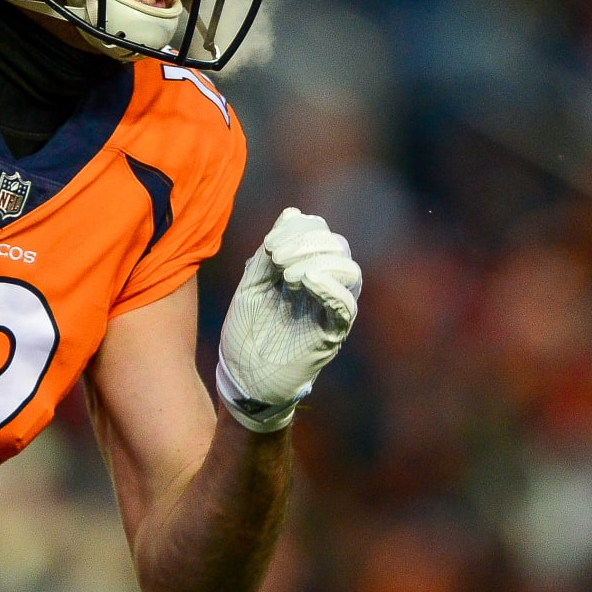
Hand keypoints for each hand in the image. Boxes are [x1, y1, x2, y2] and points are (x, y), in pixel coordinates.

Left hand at [216, 208, 360, 432]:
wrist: (242, 378)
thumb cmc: (246, 333)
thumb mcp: (252, 284)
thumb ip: (269, 253)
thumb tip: (292, 213)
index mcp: (304, 270)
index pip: (321, 232)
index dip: (300, 229)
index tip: (270, 245)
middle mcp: (323, 287)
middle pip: (338, 247)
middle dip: (306, 243)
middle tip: (276, 258)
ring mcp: (329, 310)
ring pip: (349, 272)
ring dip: (318, 261)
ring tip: (286, 275)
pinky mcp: (331, 334)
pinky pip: (346, 305)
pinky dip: (329, 286)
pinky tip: (304, 282)